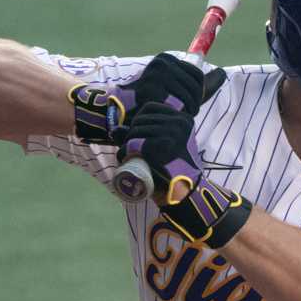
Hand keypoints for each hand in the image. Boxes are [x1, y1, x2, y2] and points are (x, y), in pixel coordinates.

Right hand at [123, 54, 226, 115]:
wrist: (128, 113)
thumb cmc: (159, 101)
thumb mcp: (182, 89)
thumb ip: (202, 82)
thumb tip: (223, 73)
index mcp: (167, 59)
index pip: (196, 74)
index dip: (199, 92)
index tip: (193, 102)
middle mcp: (161, 63)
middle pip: (193, 84)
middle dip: (195, 101)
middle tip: (189, 112)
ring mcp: (154, 75)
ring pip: (187, 95)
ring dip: (188, 109)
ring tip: (182, 115)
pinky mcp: (150, 90)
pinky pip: (176, 103)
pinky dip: (178, 112)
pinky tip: (173, 116)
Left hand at [123, 104, 251, 249]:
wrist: (185, 193)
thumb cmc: (174, 169)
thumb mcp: (164, 146)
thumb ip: (144, 133)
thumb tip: (115, 129)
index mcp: (184, 119)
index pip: (150, 107)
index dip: (139, 119)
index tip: (139, 135)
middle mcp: (179, 123)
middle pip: (140, 119)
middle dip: (131, 133)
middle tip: (131, 149)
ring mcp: (170, 133)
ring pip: (134, 131)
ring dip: (126, 144)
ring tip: (127, 155)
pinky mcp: (159, 146)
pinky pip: (132, 144)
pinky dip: (124, 152)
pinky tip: (124, 159)